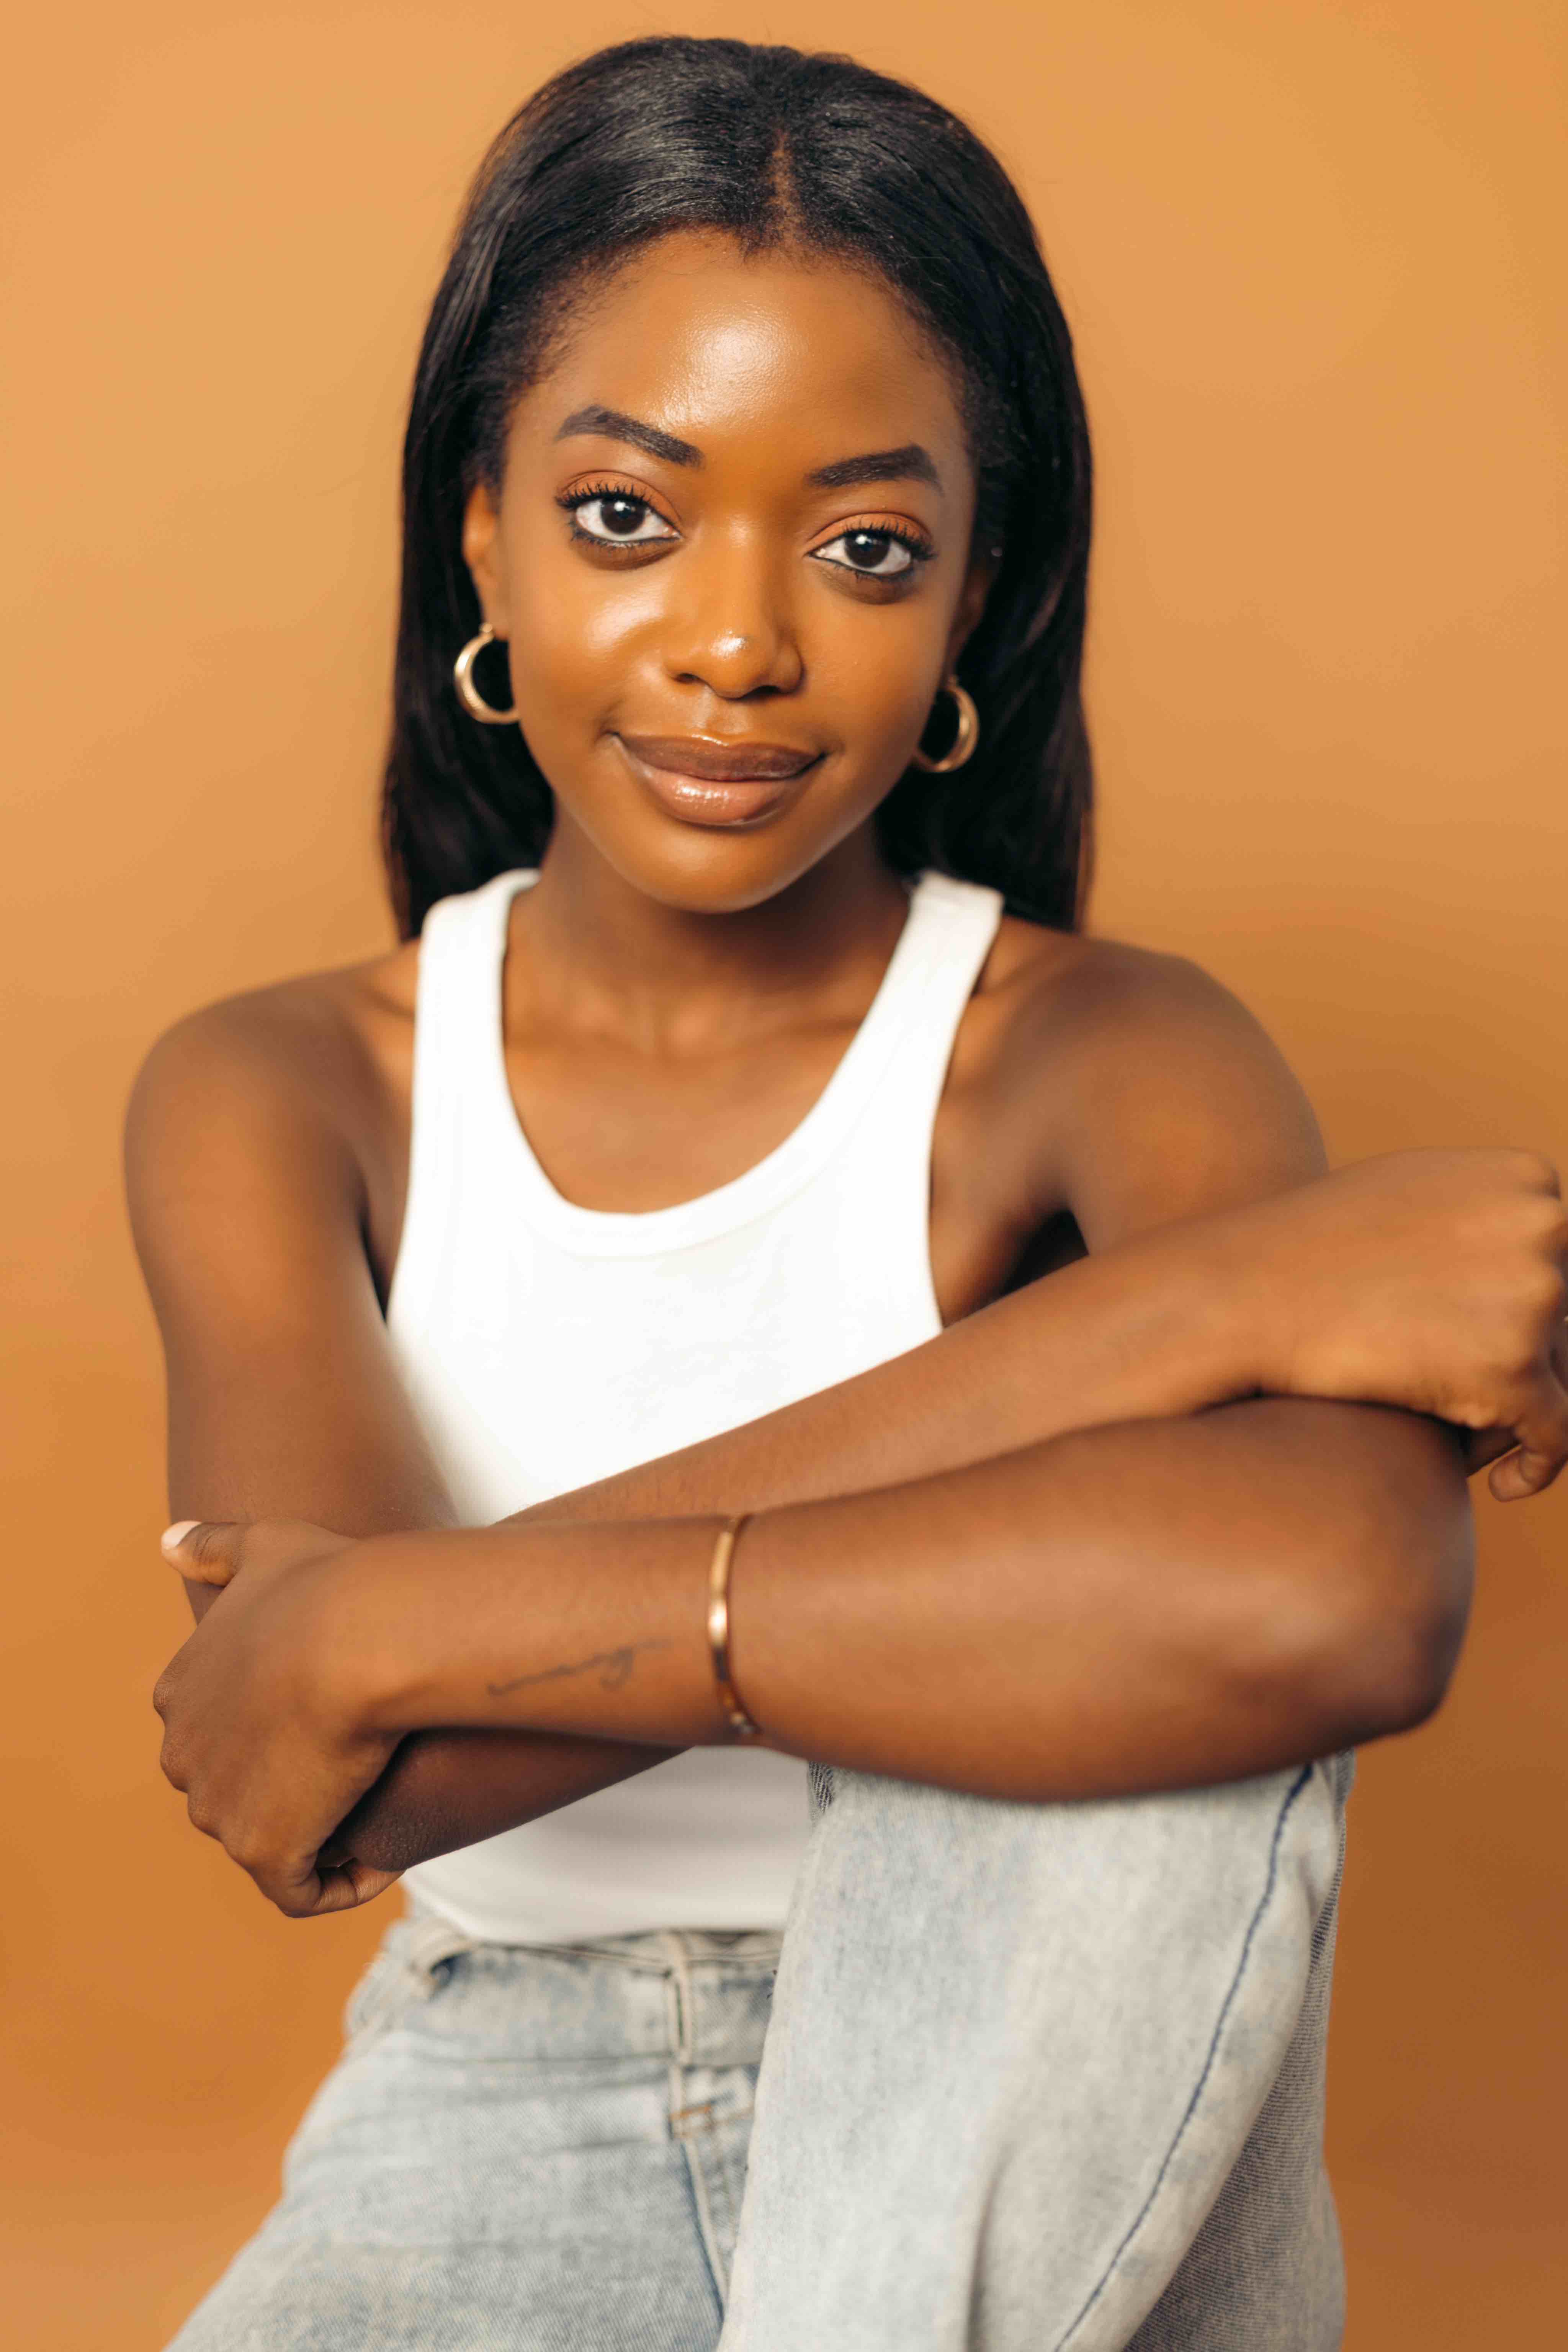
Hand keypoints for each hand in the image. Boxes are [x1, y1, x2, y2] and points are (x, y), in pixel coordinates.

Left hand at [153, 1519, 402, 1917]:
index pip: (223, 1731)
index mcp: (181, 1693)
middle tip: (363, 1765)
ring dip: (320, 1834)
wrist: (361, 1637)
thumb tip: (166, 1544)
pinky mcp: (261, 1852)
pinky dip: (341, 1884)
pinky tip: (385, 1859)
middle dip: (295, 1787)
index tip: (337, 1720)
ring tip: (380, 1810)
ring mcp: (216, 1810)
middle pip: (241, 1788)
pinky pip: (301, 1890)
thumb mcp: (266, 1544)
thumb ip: (216, 1546)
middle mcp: (183, 1757)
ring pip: (271, 1838)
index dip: (281, 1731)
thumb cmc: (328, 1584)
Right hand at [1230, 1148, 1567, 1499]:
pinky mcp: (1513, 1370)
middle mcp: (1545, 1227)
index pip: (1567, 1259)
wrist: (1247, 1294)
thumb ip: (1486, 1207)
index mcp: (1527, 1180)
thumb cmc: (1317, 1246)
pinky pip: (1561, 1434)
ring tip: (1473, 1434)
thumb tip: (1547, 1232)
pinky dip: (1539, 1465)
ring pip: (1565, 1374)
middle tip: (1478, 1391)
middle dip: (1531, 1358)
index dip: (1534, 1309)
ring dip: (1527, 1410)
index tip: (1499, 1341)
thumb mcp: (1414, 1190)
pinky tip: (1507, 1488)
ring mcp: (1535, 1297)